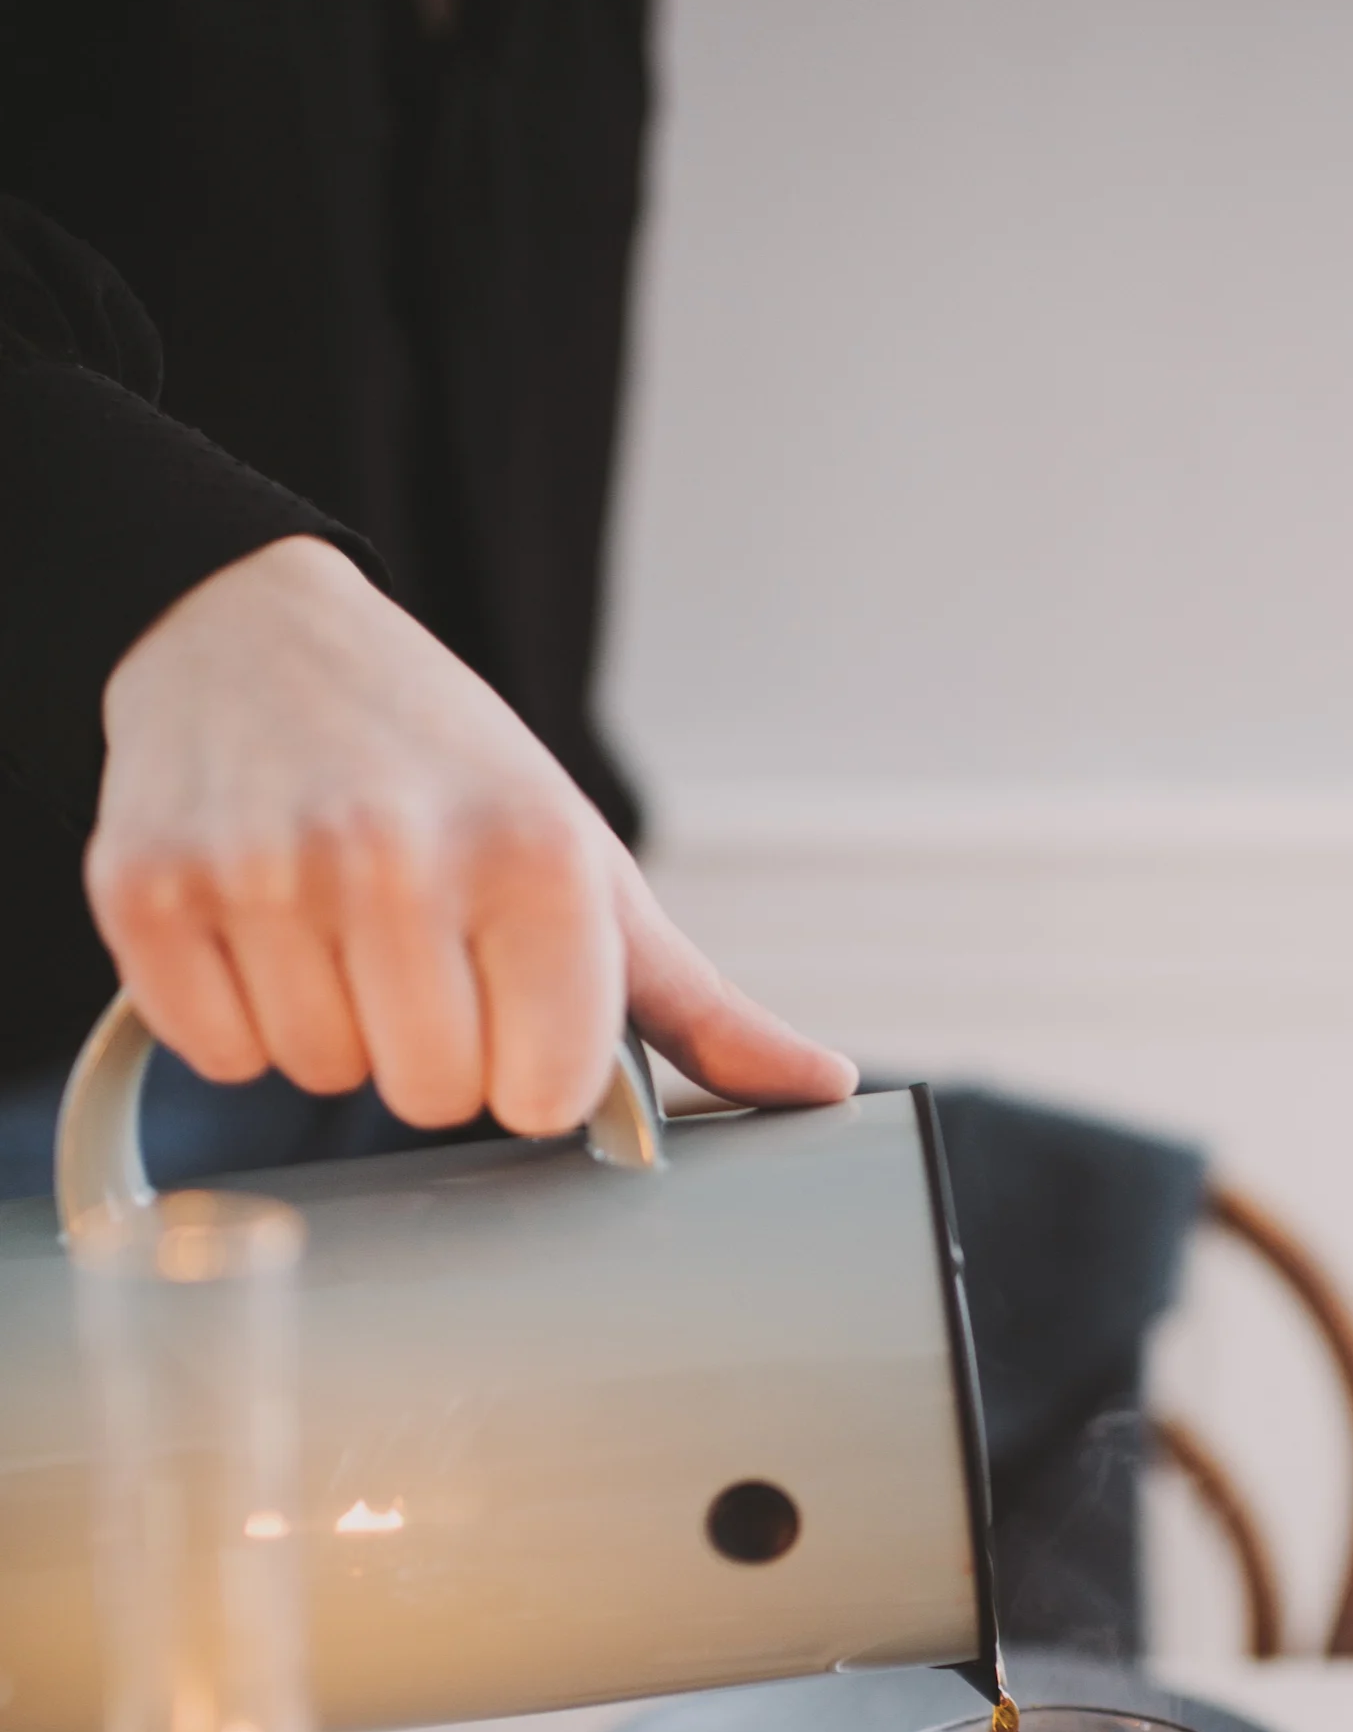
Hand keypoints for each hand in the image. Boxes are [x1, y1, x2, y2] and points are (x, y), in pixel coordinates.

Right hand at [85, 537, 855, 1132]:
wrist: (256, 633)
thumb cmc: (450, 770)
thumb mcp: (588, 868)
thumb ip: (699, 1004)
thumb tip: (823, 1087)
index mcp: (534, 858)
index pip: (537, 1097)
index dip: (523, 1066)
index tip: (506, 994)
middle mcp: (398, 855)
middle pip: (427, 1097)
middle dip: (425, 1045)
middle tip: (412, 945)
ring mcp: (266, 869)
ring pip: (317, 1075)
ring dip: (329, 1021)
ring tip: (334, 919)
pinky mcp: (150, 885)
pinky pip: (214, 1049)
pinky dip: (231, 1008)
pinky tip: (256, 920)